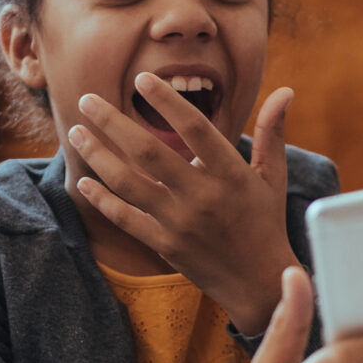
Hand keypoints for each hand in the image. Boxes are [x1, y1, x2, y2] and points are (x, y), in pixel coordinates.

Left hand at [66, 77, 302, 333]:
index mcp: (230, 173)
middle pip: (149, 152)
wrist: (260, 282)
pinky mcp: (165, 246)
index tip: (141, 79)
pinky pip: (126, 219)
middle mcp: (202, 196)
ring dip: (98, 155)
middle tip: (86, 98)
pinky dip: (102, 200)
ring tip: (76, 132)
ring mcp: (180, 223)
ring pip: (129, 183)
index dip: (167, 101)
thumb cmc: (266, 222)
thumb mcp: (273, 176)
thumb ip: (272, 132)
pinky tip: (83, 181)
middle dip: (113, 122)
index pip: (195, 128)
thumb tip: (286, 90)